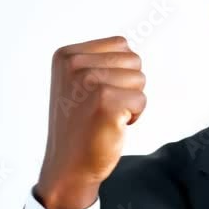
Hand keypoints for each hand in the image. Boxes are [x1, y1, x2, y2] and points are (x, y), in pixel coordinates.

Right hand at [35, 36, 145, 208]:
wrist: (68, 165)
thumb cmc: (80, 124)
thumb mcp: (78, 81)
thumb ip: (100, 59)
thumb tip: (130, 43)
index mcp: (67, 55)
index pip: (120, 44)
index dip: (119, 71)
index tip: (97, 93)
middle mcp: (75, 64)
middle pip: (133, 60)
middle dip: (127, 86)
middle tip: (103, 107)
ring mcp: (89, 82)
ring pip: (140, 79)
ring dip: (131, 100)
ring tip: (106, 115)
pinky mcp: (106, 102)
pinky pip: (142, 100)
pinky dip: (134, 116)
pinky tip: (111, 126)